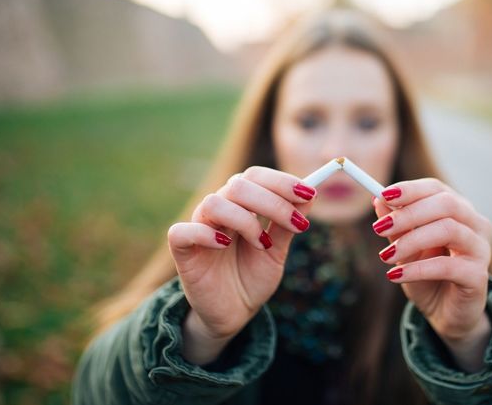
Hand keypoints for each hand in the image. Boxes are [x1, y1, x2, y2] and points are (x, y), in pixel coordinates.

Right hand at [167, 166, 315, 364]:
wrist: (234, 313)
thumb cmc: (252, 277)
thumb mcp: (277, 251)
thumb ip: (287, 224)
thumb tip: (309, 195)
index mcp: (241, 205)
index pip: (256, 176)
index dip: (282, 181)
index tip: (309, 194)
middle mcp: (219, 211)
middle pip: (238, 185)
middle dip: (273, 202)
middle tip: (296, 225)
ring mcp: (199, 228)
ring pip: (214, 203)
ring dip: (245, 221)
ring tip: (262, 244)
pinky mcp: (182, 251)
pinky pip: (182, 232)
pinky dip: (205, 234)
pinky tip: (224, 245)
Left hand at [372, 178, 491, 371]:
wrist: (445, 314)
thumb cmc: (427, 276)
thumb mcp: (405, 249)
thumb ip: (396, 226)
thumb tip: (378, 199)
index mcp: (458, 211)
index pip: (436, 189)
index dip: (410, 190)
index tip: (383, 195)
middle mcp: (475, 224)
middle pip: (447, 204)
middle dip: (409, 213)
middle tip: (379, 228)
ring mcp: (480, 249)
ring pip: (449, 230)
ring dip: (412, 240)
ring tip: (386, 256)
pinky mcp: (478, 276)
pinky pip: (447, 266)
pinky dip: (418, 268)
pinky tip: (396, 276)